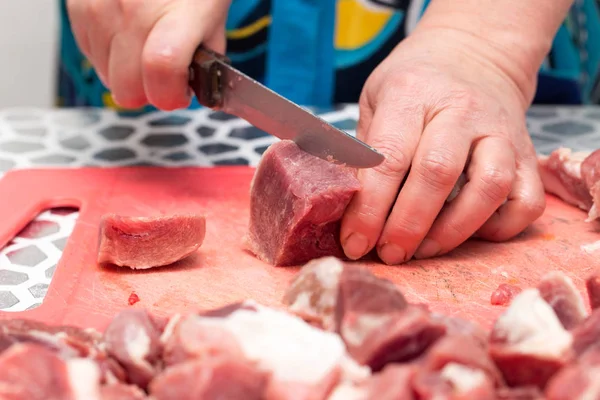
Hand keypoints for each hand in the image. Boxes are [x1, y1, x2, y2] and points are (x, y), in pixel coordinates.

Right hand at [67, 0, 230, 109]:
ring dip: (127, 73)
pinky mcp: (79, 6)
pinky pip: (89, 55)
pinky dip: (109, 55)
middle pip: (127, 87)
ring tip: (145, 47)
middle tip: (163, 75)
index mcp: (177, 14)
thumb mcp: (212, 20)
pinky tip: (127, 37)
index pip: (161, 69)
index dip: (170, 95)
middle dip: (148, 92)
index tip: (178, 94)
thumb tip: (194, 92)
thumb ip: (206, 62)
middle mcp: (133, 9)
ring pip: (106, 76)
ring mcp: (101, 7)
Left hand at [340, 28, 545, 264]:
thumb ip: (365, 148)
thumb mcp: (375, 98)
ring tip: (423, 250)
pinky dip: (500, 228)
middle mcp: (461, 110)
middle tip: (388, 254)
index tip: (354, 242)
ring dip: (452, 231)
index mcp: (412, 94)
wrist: (474, 53)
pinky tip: (470, 233)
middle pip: (437, 174)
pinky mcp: (528, 153)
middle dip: (407, 226)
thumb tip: (343, 207)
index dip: (370, 208)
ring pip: (489, 187)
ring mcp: (501, 131)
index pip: (389, 157)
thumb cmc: (414, 83)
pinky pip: (527, 200)